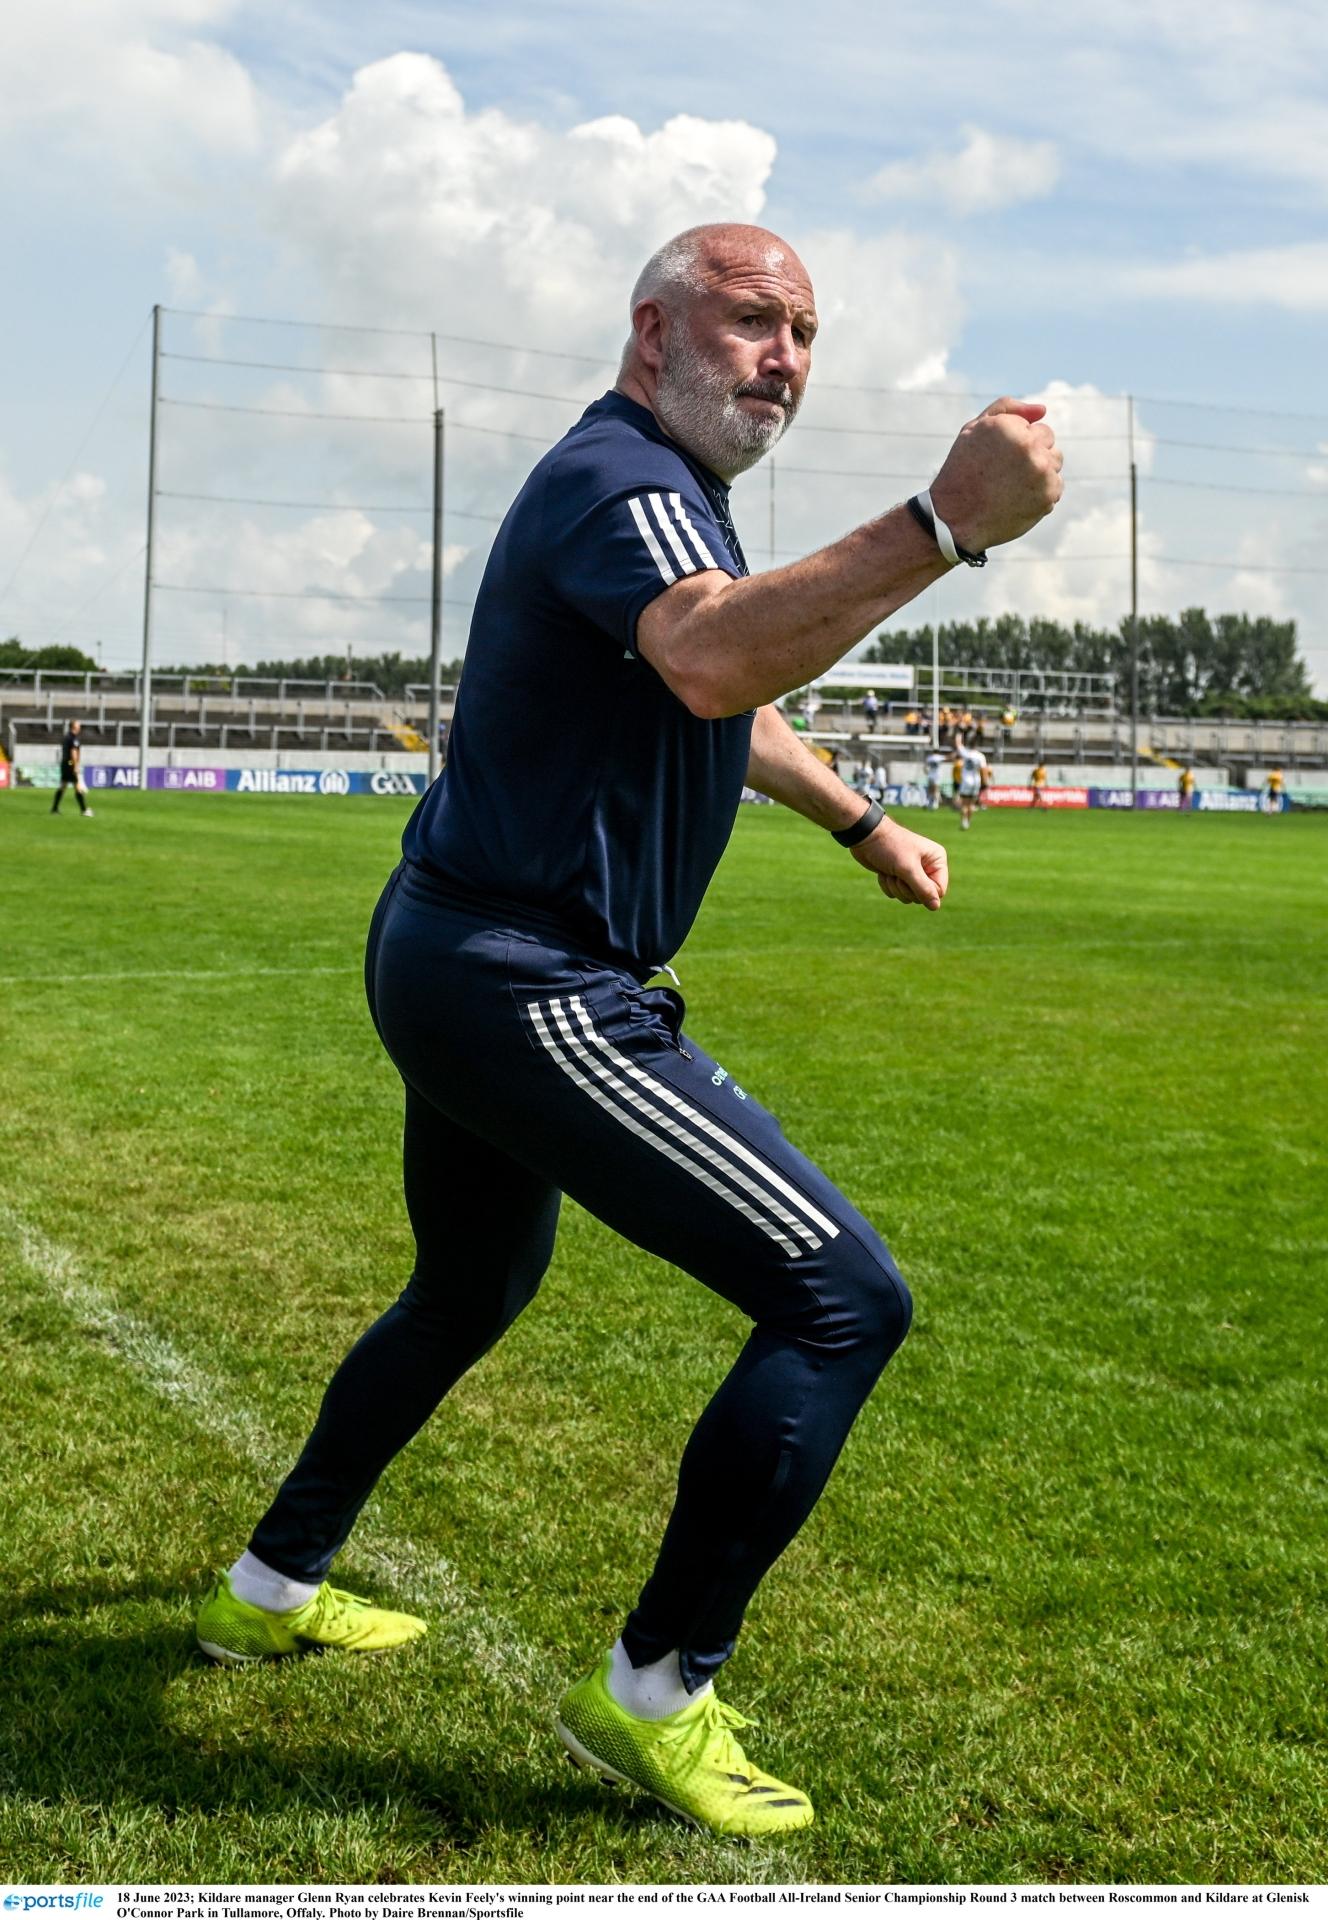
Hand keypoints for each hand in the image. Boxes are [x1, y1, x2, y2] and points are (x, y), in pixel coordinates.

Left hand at [851, 817, 948, 909]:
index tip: (910, 881)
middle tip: (898, 874)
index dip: (924, 892)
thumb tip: (935, 907)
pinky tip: (883, 872)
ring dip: (895, 887)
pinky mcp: (898, 876)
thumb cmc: (889, 847)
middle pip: (923, 896)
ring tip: (890, 871)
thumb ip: (923, 888)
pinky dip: (887, 885)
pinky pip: (896, 894)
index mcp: (937, 860)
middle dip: (906, 888)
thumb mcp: (907, 868)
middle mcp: (928, 866)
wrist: (866, 836)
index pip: (939, 890)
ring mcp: (913, 872)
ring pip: (908, 897)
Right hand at [928, 396, 1062, 553]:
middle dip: (1033, 453)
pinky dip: (1041, 493)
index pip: (1037, 427)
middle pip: (1049, 442)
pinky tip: (1019, 499)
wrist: (954, 519)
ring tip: (1013, 485)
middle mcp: (1028, 446)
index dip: (1018, 442)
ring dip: (1040, 471)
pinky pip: (1056, 487)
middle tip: (1007, 473)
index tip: (1000, 458)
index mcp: (1010, 427)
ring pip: (1056, 463)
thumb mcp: (973, 430)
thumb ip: (1007, 408)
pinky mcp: (1048, 496)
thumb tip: (1043, 410)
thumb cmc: (962, 470)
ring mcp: (1041, 472)